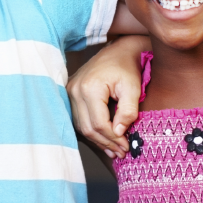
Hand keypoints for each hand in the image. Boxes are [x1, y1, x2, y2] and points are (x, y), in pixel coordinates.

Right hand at [68, 36, 150, 158]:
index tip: (127, 146)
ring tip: (114, 149)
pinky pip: (79, 120)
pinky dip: (91, 131)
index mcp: (90, 88)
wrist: (117, 51)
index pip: (99, 123)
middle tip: (122, 152)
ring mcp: (69, 92)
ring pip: (81, 127)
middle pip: (88, 128)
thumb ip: (128, 111)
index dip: (113, 138)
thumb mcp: (133, 88)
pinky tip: (103, 139)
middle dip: (106, 143)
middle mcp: (75, 90)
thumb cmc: (127, 68)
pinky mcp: (70, 95)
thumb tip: (119, 132)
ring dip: (98, 140)